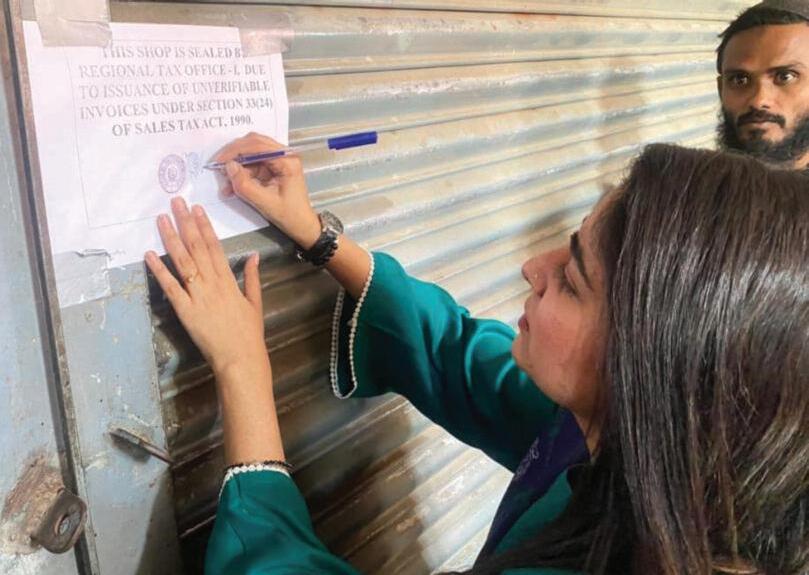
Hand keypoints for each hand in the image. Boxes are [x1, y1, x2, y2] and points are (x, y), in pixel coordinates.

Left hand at [145, 197, 267, 376]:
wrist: (240, 358)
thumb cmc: (248, 334)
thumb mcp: (255, 303)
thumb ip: (253, 278)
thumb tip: (254, 256)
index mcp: (229, 281)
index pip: (215, 247)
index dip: (204, 226)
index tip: (197, 209)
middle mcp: (212, 283)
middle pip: (196, 248)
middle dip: (186, 223)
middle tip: (176, 202)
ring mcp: (197, 296)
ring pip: (183, 262)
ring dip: (171, 239)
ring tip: (161, 219)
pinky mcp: (185, 311)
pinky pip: (170, 287)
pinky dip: (159, 270)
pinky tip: (149, 255)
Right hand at [213, 132, 320, 248]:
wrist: (301, 224)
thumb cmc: (289, 215)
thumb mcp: (264, 203)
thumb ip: (245, 185)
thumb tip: (229, 167)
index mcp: (287, 161)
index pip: (257, 146)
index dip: (236, 151)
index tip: (220, 161)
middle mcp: (284, 155)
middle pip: (254, 143)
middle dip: (234, 154)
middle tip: (219, 166)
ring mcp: (279, 160)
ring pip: (251, 152)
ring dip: (237, 164)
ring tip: (226, 181)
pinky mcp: (273, 167)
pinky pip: (253, 163)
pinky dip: (242, 172)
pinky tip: (233, 185)